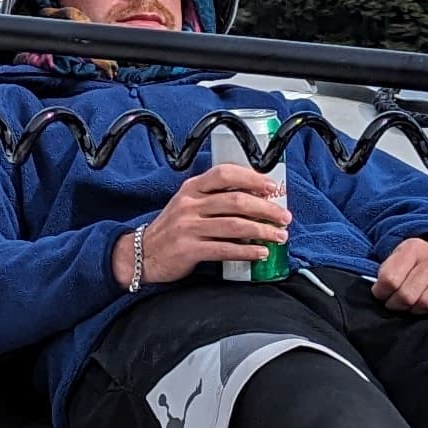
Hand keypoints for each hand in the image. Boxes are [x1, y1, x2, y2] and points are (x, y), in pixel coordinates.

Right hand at [114, 160, 289, 288]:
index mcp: (192, 189)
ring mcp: (188, 227)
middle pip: (236, 201)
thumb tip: (256, 199)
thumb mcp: (187, 204)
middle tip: (284, 216)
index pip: (224, 174)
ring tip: (279, 236)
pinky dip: (247, 251)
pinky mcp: (189, 250)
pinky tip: (261, 253)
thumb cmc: (173, 228)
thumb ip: (214, 198)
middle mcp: (189, 205)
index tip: (272, 187)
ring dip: (262, 231)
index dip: (252, 178)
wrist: (143, 253)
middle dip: (266, 208)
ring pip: (234, 226)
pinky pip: (225, 249)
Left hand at [372, 236, 427, 315]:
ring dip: (415, 310)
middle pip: (407, 295)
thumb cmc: (417, 266)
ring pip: (425, 304)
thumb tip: (378, 293)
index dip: (381, 292)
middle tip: (396, 303)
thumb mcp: (398, 259)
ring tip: (413, 305)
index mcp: (413, 248)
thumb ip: (386, 273)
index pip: (390, 279)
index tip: (382, 294)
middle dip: (397, 304)